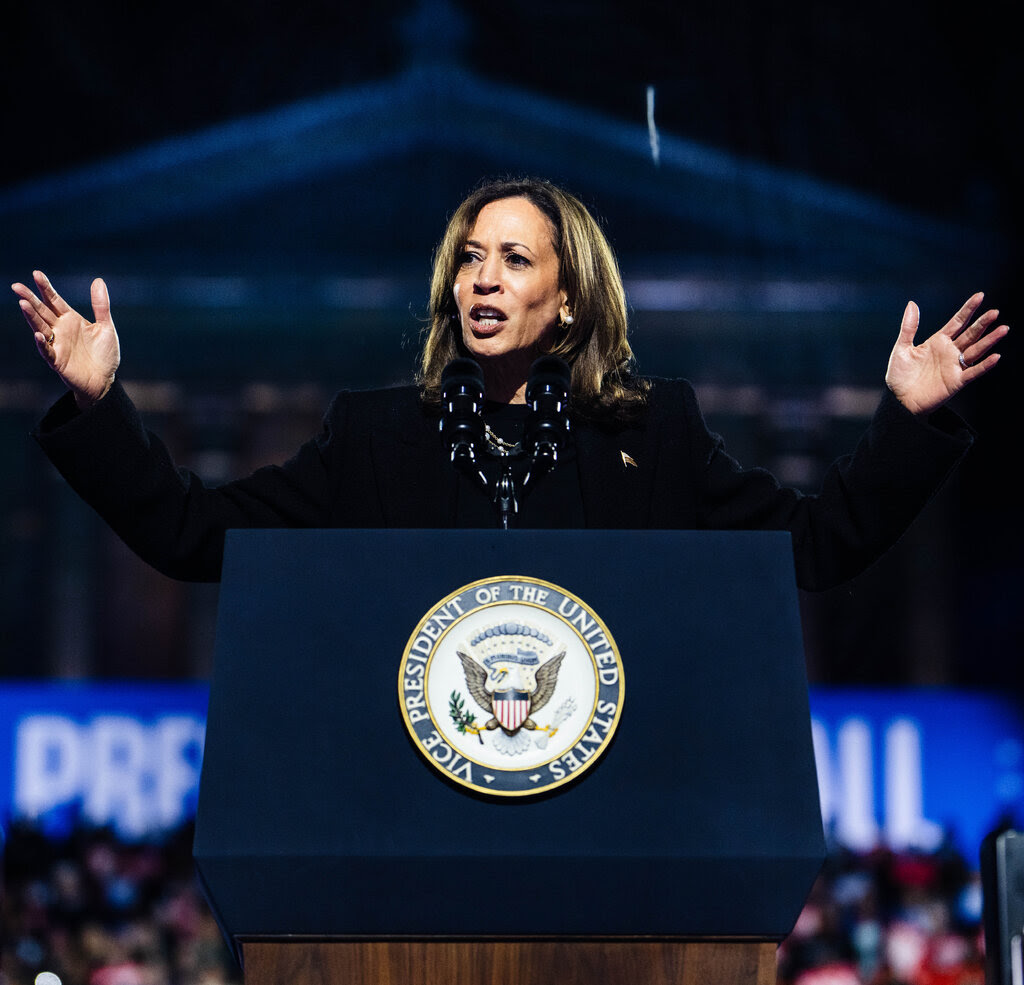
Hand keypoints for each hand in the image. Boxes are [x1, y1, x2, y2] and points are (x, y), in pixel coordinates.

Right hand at [12, 271, 120, 408]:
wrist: (105, 380)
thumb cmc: (104, 355)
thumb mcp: (106, 327)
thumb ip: (101, 306)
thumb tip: (98, 280)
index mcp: (71, 319)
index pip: (54, 300)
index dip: (46, 288)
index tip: (36, 273)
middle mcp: (60, 330)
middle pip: (42, 311)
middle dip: (30, 299)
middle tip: (16, 286)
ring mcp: (57, 344)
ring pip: (40, 327)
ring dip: (31, 317)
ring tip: (23, 303)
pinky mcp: (57, 360)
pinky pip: (47, 350)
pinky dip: (41, 343)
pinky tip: (37, 334)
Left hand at [885, 293, 1007, 415]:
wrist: (898, 401)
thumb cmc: (900, 376)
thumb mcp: (902, 348)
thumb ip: (909, 327)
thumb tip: (912, 303)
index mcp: (938, 342)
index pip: (957, 322)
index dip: (968, 309)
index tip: (980, 295)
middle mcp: (950, 352)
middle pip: (970, 334)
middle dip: (982, 323)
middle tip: (995, 312)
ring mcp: (954, 366)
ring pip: (976, 350)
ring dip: (989, 341)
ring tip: (1003, 329)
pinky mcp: (956, 381)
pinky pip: (973, 372)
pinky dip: (984, 366)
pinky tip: (996, 357)